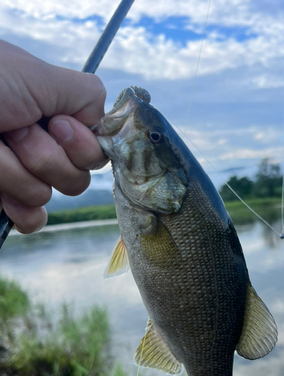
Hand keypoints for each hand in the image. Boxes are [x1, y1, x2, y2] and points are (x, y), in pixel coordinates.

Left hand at [0, 40, 107, 232]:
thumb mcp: (38, 75)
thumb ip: (85, 95)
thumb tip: (102, 123)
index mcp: (55, 120)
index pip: (95, 151)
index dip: (80, 143)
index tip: (55, 123)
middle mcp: (43, 147)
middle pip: (76, 178)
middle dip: (44, 155)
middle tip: (14, 129)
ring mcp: (21, 175)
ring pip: (45, 195)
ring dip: (15, 170)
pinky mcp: (5, 199)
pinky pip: (32, 220)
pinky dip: (20, 210)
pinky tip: (1, 194)